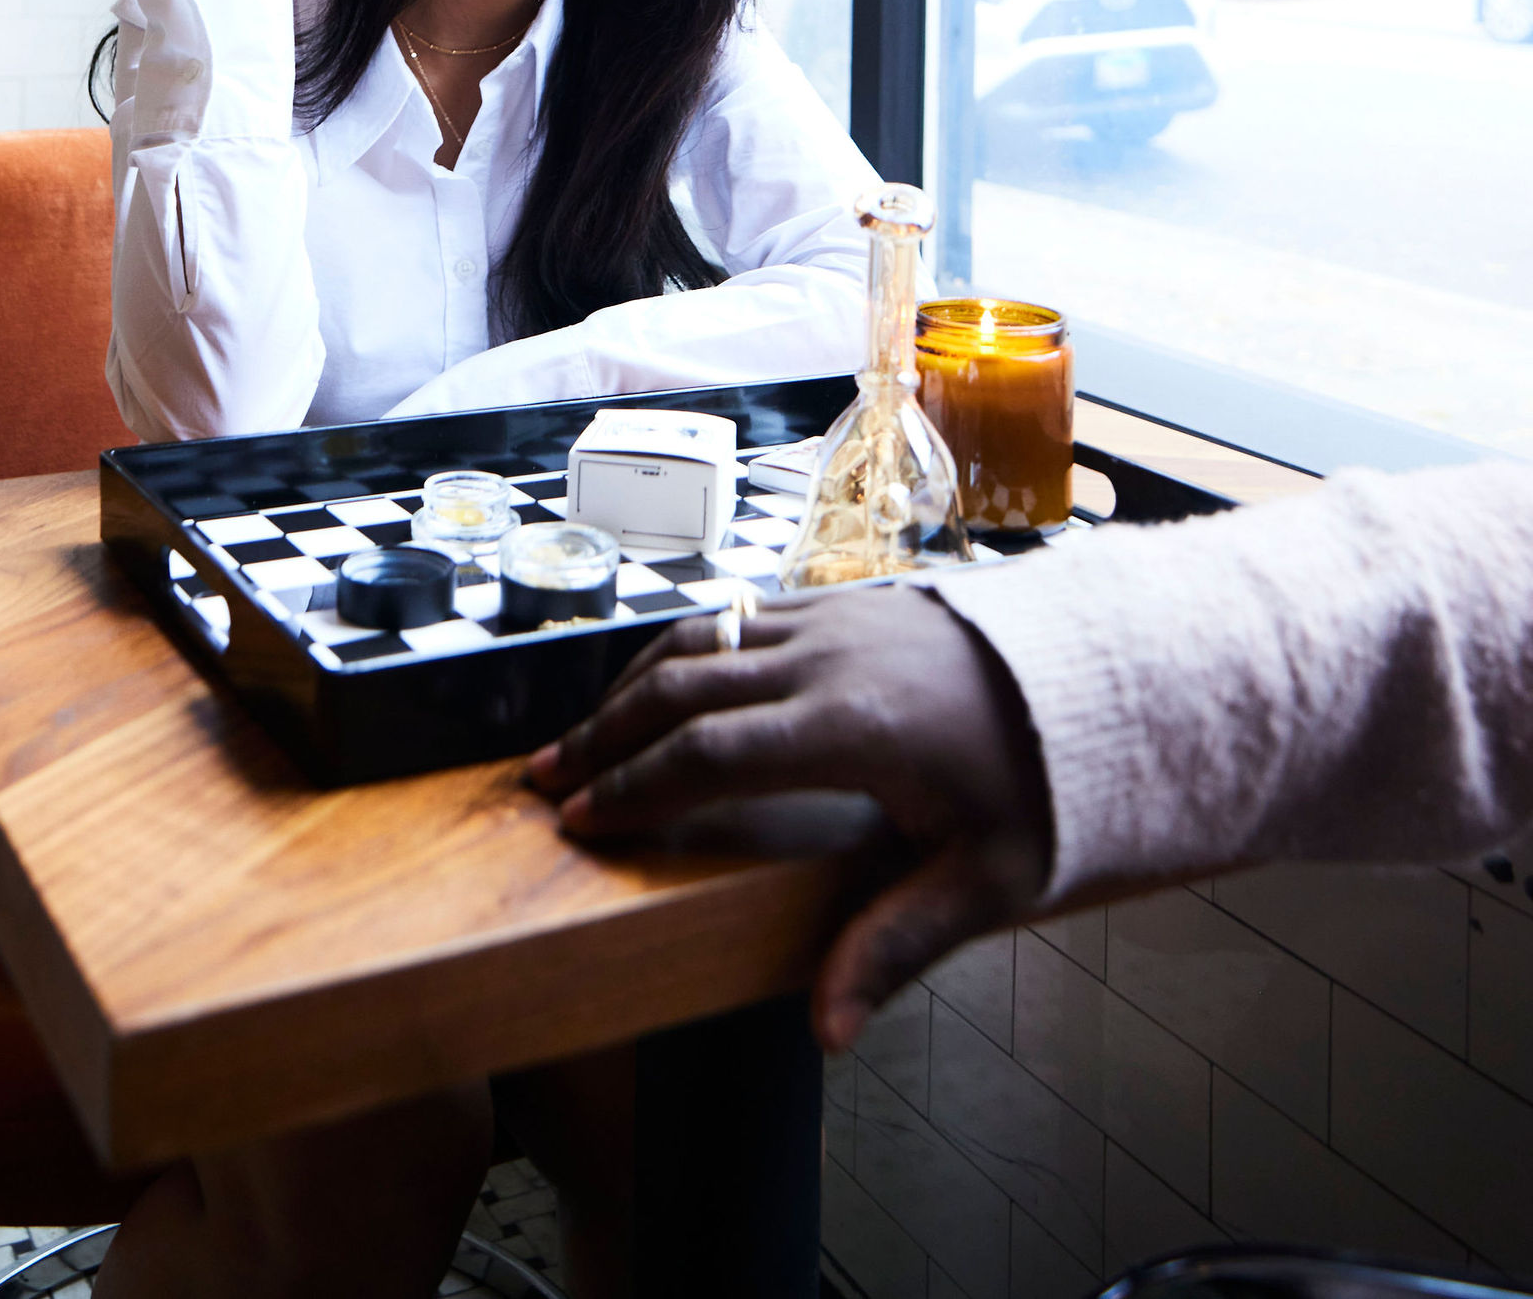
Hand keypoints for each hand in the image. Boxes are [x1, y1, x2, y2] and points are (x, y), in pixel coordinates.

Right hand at [527, 585, 1051, 1051]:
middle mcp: (826, 659)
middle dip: (604, 737)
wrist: (1090, 673)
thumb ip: (897, 944)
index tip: (579, 821)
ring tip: (577, 739)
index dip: (636, 788)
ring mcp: (827, 619)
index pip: (712, 752)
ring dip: (628, 689)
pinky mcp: (835, 601)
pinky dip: (677, 656)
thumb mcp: (988, 878)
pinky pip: (733, 619)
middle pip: (682, 686)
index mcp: (854, 726)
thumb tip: (827, 1032)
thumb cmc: (1040, 781)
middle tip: (544, 781)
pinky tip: (653, 693)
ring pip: (699, 640)